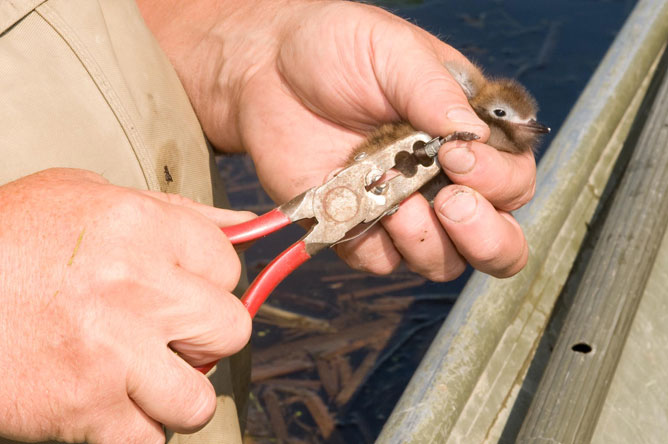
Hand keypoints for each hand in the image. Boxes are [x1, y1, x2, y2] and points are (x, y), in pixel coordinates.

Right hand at [0, 169, 251, 442]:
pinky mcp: (85, 410)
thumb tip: (242, 222)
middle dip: (204, 339)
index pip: (229, 264)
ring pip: (198, 399)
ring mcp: (114, 353)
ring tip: (141, 377)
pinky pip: (147, 439)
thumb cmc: (3, 243)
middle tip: (169, 336)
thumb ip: (171, 208)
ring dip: (174, 395)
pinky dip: (132, 431)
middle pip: (230, 330)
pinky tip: (109, 405)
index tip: (188, 292)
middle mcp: (136, 287)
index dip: (210, 283)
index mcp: (141, 227)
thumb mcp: (82, 194)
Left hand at [139, 0, 534, 279]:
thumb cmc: (335, 48)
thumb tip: (471, 136)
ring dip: (427, 240)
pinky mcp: (356, 226)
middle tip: (451, 202)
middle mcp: (442, 180)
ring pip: (442, 261)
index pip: (513, 180)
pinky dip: (373, 243)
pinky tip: (353, 202)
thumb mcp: (395, 52)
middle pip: (495, 240)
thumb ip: (436, 93)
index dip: (498, 181)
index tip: (457, 155)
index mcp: (466, 135)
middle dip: (484, 236)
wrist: (265, 69)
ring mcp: (400, 208)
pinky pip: (381, 261)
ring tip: (396, 200)